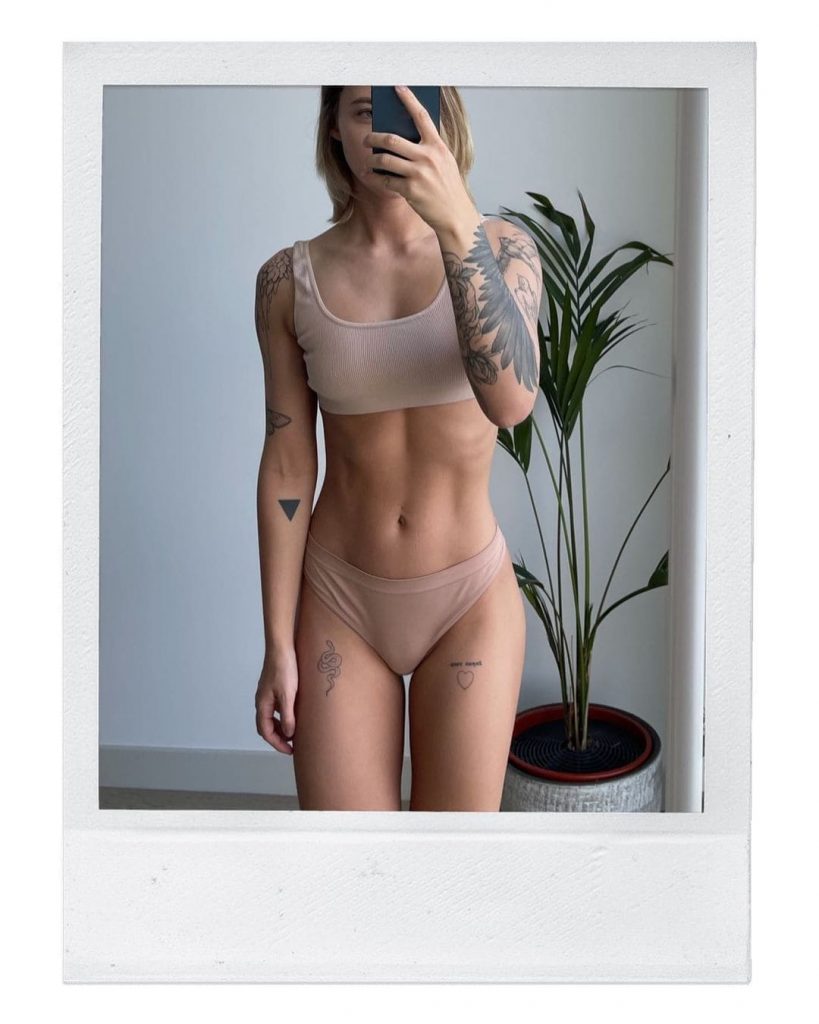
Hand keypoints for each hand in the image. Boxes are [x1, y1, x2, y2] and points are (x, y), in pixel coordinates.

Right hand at [255, 648, 297, 754]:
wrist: (282, 647)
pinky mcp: (273, 687)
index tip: (290, 751)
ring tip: (294, 732)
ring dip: (280, 727)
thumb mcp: (288, 695)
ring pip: (270, 717)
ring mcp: (267, 694)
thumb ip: (288, 716)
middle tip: (292, 745)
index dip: (277, 743)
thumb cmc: (284, 669)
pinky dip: (282, 715)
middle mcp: (262, 700)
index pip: (265, 731)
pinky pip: (275, 707)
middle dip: (277, 738)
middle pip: (266, 726)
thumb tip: (289, 734)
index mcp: (262, 704)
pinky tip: (294, 714)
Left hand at [364, 85, 477, 233]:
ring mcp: (418, 174)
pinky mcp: (410, 190)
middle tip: (366, 139)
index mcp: (437, 146)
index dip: (408, 99)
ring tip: (368, 161)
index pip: (421, 116)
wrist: (455, 214)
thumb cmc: (448, 188)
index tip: (397, 87)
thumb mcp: (445, 162)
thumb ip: (429, 149)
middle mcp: (427, 157)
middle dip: (374, 138)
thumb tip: (404, 139)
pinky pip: (386, 180)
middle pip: (392, 139)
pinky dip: (376, 178)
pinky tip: (372, 176)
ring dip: (372, 160)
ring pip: (385, 160)